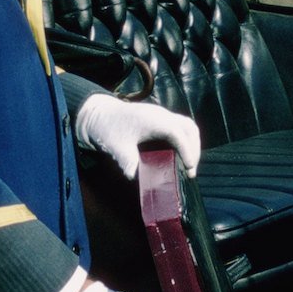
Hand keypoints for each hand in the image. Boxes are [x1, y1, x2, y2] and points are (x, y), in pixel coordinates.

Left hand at [76, 92, 200, 177]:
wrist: (99, 113)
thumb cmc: (108, 128)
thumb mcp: (116, 147)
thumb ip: (128, 162)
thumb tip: (136, 178)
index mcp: (154, 120)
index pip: (179, 133)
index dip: (187, 151)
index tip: (189, 169)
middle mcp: (162, 115)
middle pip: (189, 128)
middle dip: (194, 149)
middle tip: (190, 170)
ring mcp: (162, 115)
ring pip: (187, 125)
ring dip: (192, 143)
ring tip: (189, 163)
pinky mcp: (160, 118)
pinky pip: (180, 126)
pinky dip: (185, 140)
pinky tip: (179, 154)